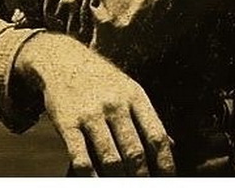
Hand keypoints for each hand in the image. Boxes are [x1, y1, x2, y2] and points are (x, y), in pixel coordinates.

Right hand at [16, 33, 174, 176]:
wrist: (63, 59)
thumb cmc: (101, 79)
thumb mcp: (128, 89)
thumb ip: (146, 117)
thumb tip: (171, 146)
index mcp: (134, 96)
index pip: (156, 136)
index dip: (165, 163)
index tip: (168, 180)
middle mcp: (115, 104)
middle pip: (135, 152)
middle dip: (142, 178)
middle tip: (143, 187)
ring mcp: (90, 114)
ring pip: (111, 159)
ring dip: (119, 180)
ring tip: (123, 187)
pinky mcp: (67, 123)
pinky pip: (81, 158)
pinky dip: (91, 178)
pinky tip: (96, 183)